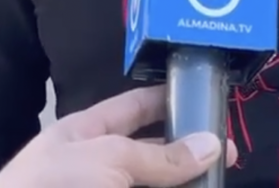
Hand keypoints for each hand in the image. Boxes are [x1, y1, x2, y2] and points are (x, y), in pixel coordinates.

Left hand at [0, 85, 235, 187]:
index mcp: (86, 134)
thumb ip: (158, 157)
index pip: (135, 108)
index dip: (169, 100)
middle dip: (188, 154)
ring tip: (219, 181)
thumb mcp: (107, 160)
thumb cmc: (50, 187)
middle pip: (151, 156)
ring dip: (185, 182)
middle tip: (228, 156)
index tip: (208, 99)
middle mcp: (97, 168)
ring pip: (152, 186)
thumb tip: (211, 144)